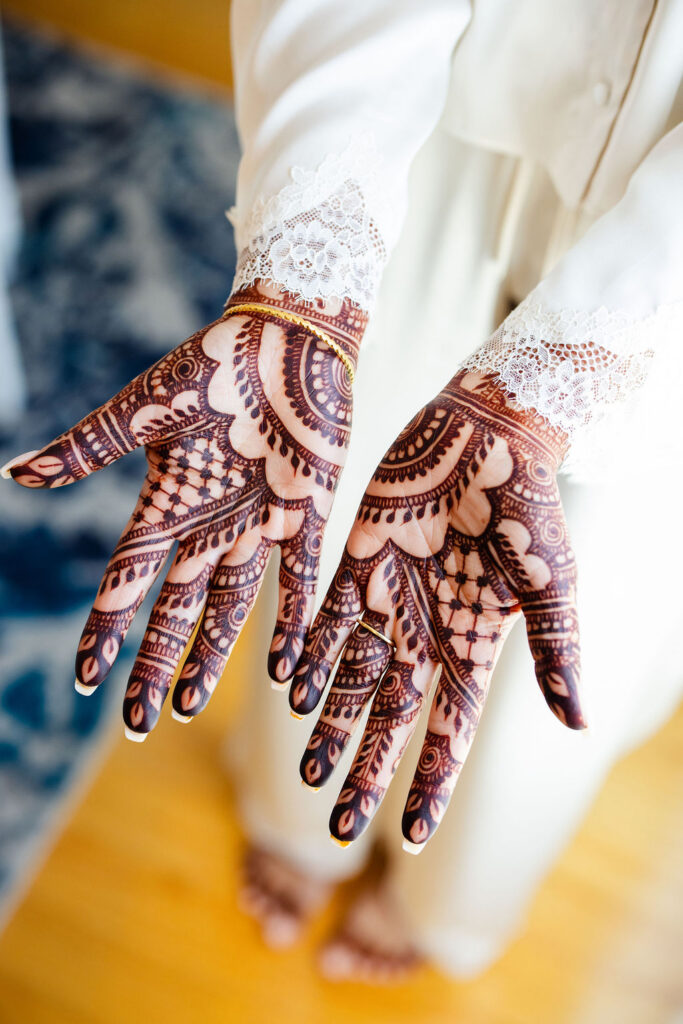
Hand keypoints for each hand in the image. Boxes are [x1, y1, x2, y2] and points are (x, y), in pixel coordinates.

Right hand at [5, 282, 364, 737]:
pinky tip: (280, 673)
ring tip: (187, 707)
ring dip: (209, 658)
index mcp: (169, 503)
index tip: (88, 679)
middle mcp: (211, 525)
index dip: (108, 629)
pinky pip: (298, 582)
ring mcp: (259, 525)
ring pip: (230, 608)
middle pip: (176, 609)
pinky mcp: (308, 516)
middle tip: (141, 721)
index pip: (129, 580)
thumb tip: (13, 473)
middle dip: (156, 663)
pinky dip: (289, 626)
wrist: (286, 337)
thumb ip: (88, 448)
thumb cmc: (212, 364)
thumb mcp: (142, 410)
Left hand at [292, 369, 583, 847]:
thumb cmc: (528, 505)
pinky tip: (289, 690)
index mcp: (471, 644)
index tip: (409, 836)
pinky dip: (309, 655)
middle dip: (367, 770)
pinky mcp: (360, 561)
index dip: (430, 783)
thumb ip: (556, 648)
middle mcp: (426, 631)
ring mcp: (390, 598)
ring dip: (331, 724)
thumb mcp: (548, 580)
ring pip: (352, 677)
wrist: (487, 435)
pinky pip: (328, 619)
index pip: (447, 731)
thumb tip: (580, 723)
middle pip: (390, 718)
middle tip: (339, 828)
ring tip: (308, 774)